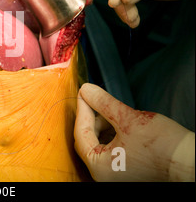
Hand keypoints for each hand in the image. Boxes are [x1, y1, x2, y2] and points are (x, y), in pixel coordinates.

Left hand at [74, 83, 194, 181]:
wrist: (189, 164)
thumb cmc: (163, 148)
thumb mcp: (128, 119)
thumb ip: (104, 103)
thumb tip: (86, 90)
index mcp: (99, 167)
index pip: (81, 133)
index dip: (83, 110)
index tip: (84, 92)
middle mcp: (103, 174)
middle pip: (87, 140)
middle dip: (93, 118)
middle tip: (98, 100)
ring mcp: (113, 174)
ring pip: (98, 144)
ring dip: (103, 126)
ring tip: (114, 111)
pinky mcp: (124, 171)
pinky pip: (109, 150)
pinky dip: (112, 135)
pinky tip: (121, 124)